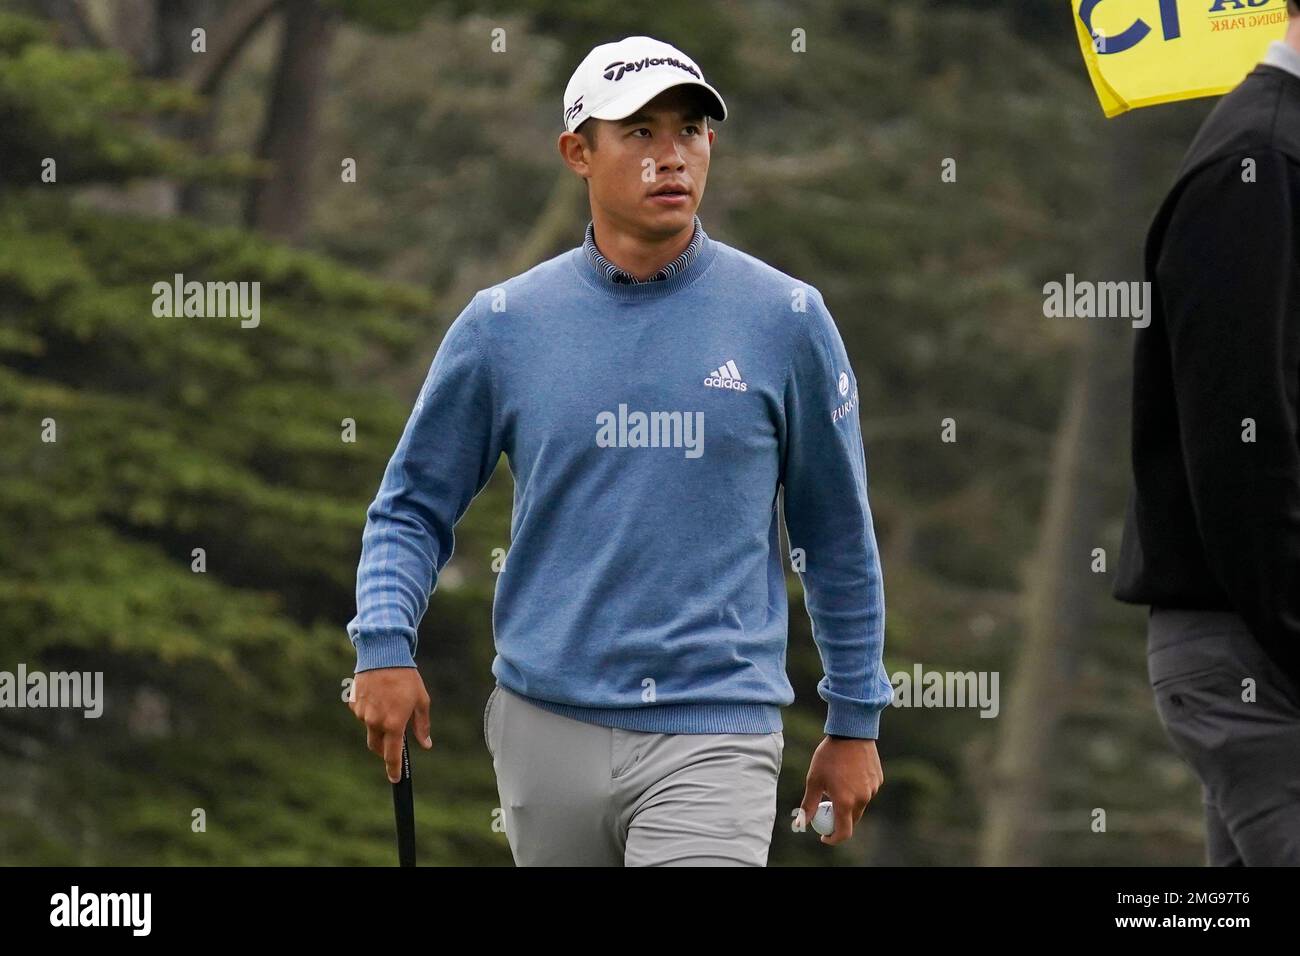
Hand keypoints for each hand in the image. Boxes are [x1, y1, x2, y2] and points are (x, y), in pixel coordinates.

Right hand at [348, 666, 432, 781]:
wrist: (383, 655)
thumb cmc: (406, 678)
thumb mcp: (421, 701)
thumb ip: (422, 726)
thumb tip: (425, 744)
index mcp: (394, 724)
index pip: (392, 755)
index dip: (393, 769)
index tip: (395, 779)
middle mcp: (375, 722)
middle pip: (376, 747)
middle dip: (384, 749)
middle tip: (394, 741)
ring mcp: (362, 714)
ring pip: (370, 728)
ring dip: (379, 724)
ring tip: (390, 703)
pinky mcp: (354, 705)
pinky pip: (363, 715)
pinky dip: (371, 712)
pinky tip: (379, 696)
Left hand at [799, 736, 883, 844]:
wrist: (851, 732)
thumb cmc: (829, 756)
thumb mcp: (814, 780)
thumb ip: (809, 804)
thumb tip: (801, 823)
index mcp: (846, 802)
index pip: (843, 832)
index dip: (833, 838)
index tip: (824, 836)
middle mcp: (862, 799)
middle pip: (852, 820)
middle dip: (839, 821)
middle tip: (827, 812)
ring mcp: (873, 790)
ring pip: (860, 805)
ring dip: (849, 803)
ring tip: (836, 784)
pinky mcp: (878, 780)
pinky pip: (867, 792)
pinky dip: (858, 790)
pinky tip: (849, 774)